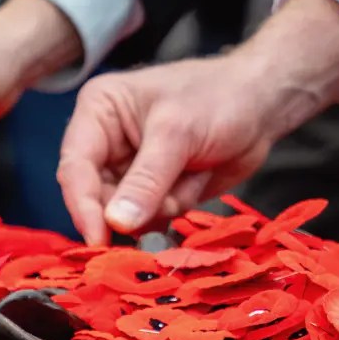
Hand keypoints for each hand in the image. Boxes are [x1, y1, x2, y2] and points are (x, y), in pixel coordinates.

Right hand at [58, 0, 338, 244]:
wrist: (262, 104)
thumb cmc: (220, 98)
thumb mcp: (179, 133)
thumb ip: (146, 180)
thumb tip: (116, 222)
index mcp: (99, 112)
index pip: (75, 167)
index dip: (83, 207)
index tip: (98, 241)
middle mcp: (107, 142)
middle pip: (98, 198)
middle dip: (135, 208)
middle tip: (170, 200)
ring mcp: (131, 170)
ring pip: (127, 214)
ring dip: (163, 205)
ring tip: (193, 171)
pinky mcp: (155, 191)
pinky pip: (152, 219)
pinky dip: (176, 208)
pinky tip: (198, 178)